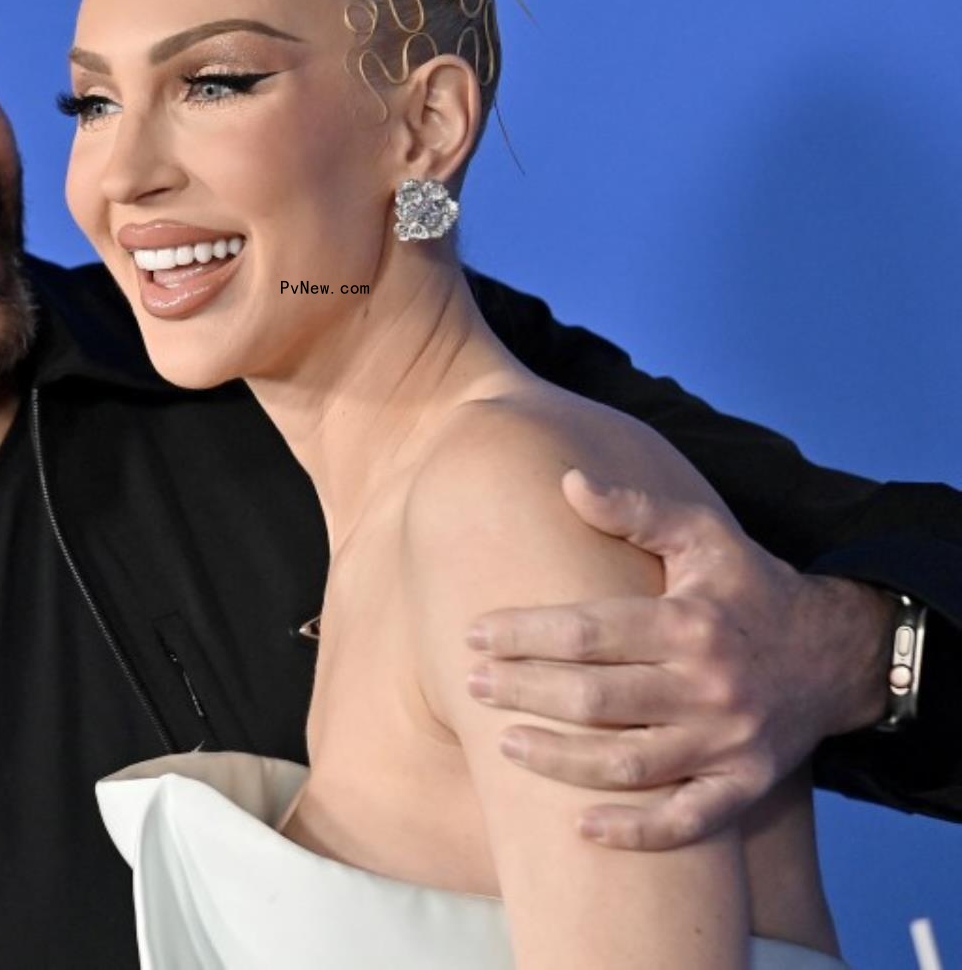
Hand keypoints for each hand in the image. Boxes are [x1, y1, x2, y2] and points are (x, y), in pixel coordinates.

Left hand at [463, 467, 894, 850]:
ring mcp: (728, 743)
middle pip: (597, 699)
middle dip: (525, 692)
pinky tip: (582, 828)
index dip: (524, 634)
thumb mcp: (703, 536)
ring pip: (628, 764)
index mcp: (690, 624)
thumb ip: (636, 512)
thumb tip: (569, 481)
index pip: (588, 632)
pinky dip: (637, 831)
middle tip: (472, 684)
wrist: (839, 654)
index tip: (475, 633)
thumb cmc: (750, 589)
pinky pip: (687, 820)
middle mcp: (709, 687)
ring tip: (503, 744)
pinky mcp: (744, 785)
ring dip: (560, 760)